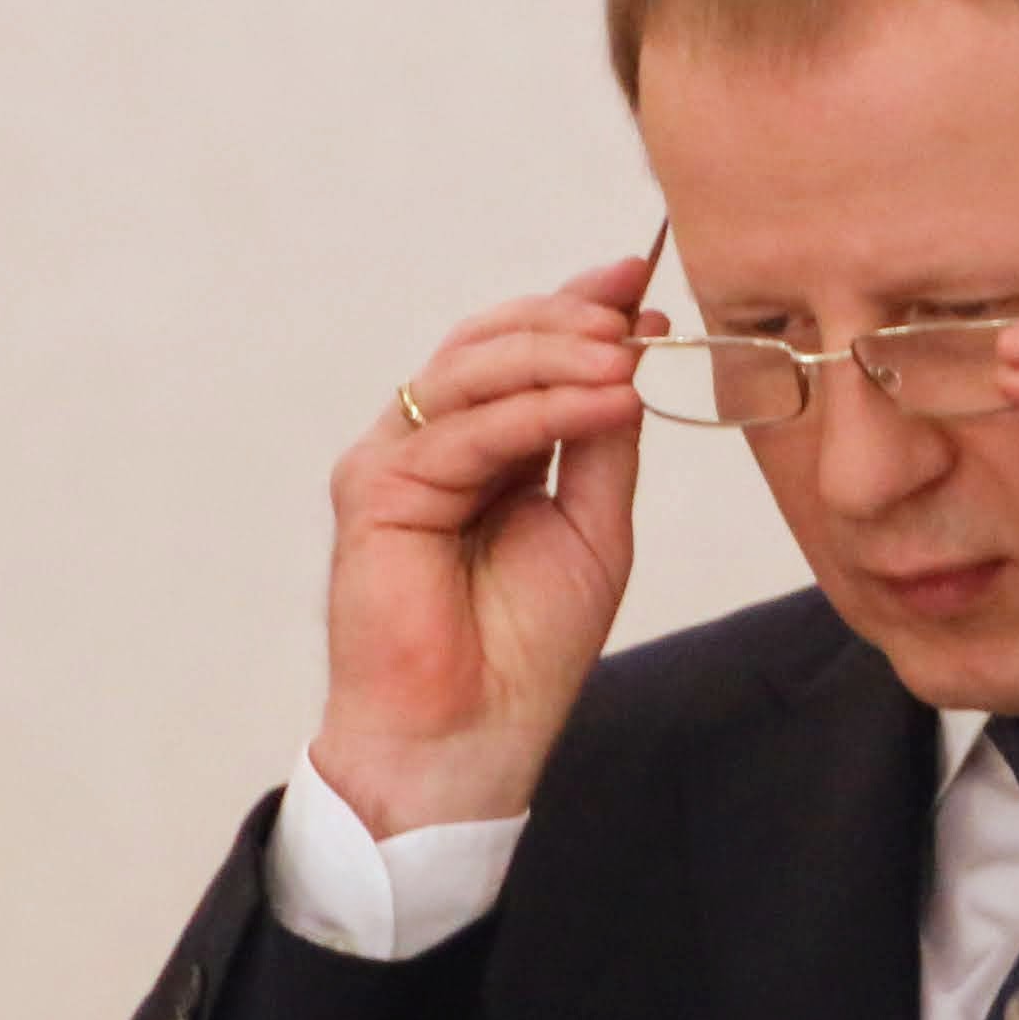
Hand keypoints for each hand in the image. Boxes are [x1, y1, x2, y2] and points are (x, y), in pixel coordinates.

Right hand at [312, 246, 661, 833]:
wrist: (470, 736)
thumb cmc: (523, 650)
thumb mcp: (592, 526)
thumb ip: (601, 442)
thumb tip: (632, 353)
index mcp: (484, 449)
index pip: (523, 353)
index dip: (578, 309)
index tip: (642, 282)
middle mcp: (433, 443)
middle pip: (490, 342)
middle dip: (568, 318)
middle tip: (635, 313)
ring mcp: (398, 459)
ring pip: (472, 371)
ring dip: (558, 355)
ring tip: (627, 358)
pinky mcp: (376, 488)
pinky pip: (465, 429)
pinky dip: (539, 410)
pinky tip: (603, 402)